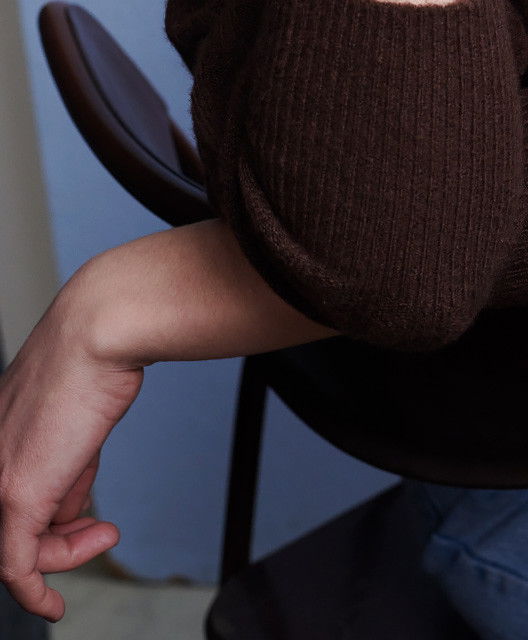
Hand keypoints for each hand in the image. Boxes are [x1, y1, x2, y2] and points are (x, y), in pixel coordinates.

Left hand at [0, 282, 143, 621]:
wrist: (99, 333)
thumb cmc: (94, 361)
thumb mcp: (73, 425)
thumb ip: (65, 470)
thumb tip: (70, 512)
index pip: (9, 499)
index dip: (43, 525)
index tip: (72, 532)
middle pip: (12, 526)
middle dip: (58, 542)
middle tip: (98, 534)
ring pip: (17, 547)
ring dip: (65, 554)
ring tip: (105, 534)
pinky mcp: (15, 495)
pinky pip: (18, 565)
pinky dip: (36, 591)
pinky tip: (52, 606)